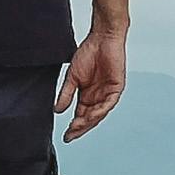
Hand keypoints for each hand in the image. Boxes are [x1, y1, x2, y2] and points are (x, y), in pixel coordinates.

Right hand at [61, 20, 128, 140]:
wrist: (101, 38)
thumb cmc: (88, 53)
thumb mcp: (72, 77)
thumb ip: (66, 94)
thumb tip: (57, 110)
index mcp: (88, 95)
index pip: (81, 115)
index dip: (74, 126)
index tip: (65, 136)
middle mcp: (98, 97)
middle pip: (90, 118)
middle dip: (80, 128)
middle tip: (71, 136)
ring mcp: (108, 93)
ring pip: (99, 113)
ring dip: (89, 121)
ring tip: (78, 127)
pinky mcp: (117, 87)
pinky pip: (109, 103)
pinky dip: (101, 110)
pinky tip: (92, 115)